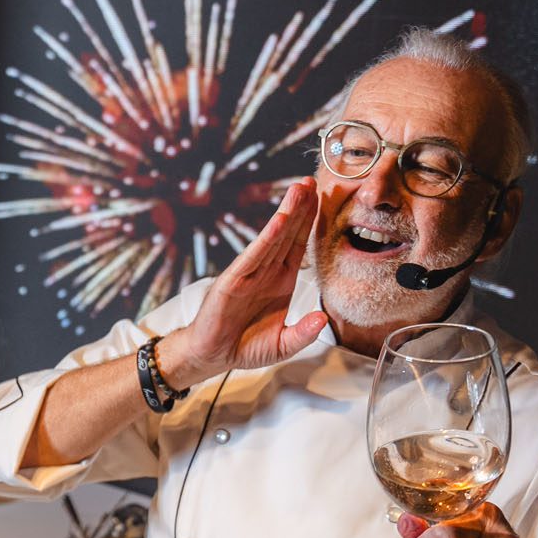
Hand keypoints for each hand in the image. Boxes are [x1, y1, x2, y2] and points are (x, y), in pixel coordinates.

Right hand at [159, 179, 326, 388]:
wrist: (213, 356)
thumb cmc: (245, 347)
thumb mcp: (284, 345)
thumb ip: (304, 333)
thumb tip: (323, 318)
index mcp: (281, 281)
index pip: (299, 245)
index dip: (310, 222)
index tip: (324, 198)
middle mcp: (267, 272)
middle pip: (288, 234)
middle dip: (301, 207)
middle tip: (313, 180)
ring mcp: (250, 274)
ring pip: (273, 238)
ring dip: (287, 213)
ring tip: (299, 189)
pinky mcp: (233, 281)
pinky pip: (253, 256)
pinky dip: (267, 238)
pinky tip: (279, 221)